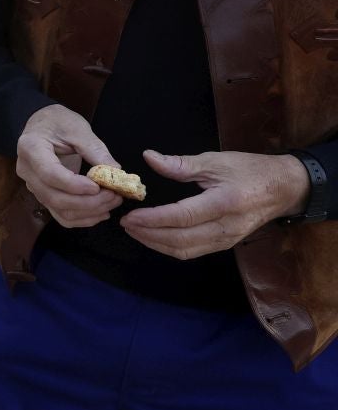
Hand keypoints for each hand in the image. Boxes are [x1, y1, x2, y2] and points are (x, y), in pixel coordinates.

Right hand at [14, 104, 120, 228]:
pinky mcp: (43, 195)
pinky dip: (81, 219)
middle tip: (114, 196)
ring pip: (58, 209)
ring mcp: (33, 186)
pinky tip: (101, 213)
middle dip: (88, 202)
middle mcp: (27, 171)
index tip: (99, 186)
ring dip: (88, 212)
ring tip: (112, 202)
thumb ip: (95, 150)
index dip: (74, 185)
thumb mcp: (78, 129)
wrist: (42, 125)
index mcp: (31, 148)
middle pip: (54, 197)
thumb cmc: (58, 122)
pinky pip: (60, 215)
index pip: (49, 174)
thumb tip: (117, 173)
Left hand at [120, 149, 310, 259]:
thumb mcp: (216, 161)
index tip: (130, 216)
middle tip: (126, 224)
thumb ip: (181, 164)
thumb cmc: (250, 170)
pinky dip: (170, 246)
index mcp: (225, 203)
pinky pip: (194, 251)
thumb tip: (149, 158)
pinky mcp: (226, 244)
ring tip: (135, 231)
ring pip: (186, 250)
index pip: (183, 217)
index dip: (153, 219)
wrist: (285, 188)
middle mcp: (227, 226)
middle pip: (181, 240)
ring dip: (156, 243)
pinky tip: (154, 236)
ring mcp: (228, 239)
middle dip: (149, 235)